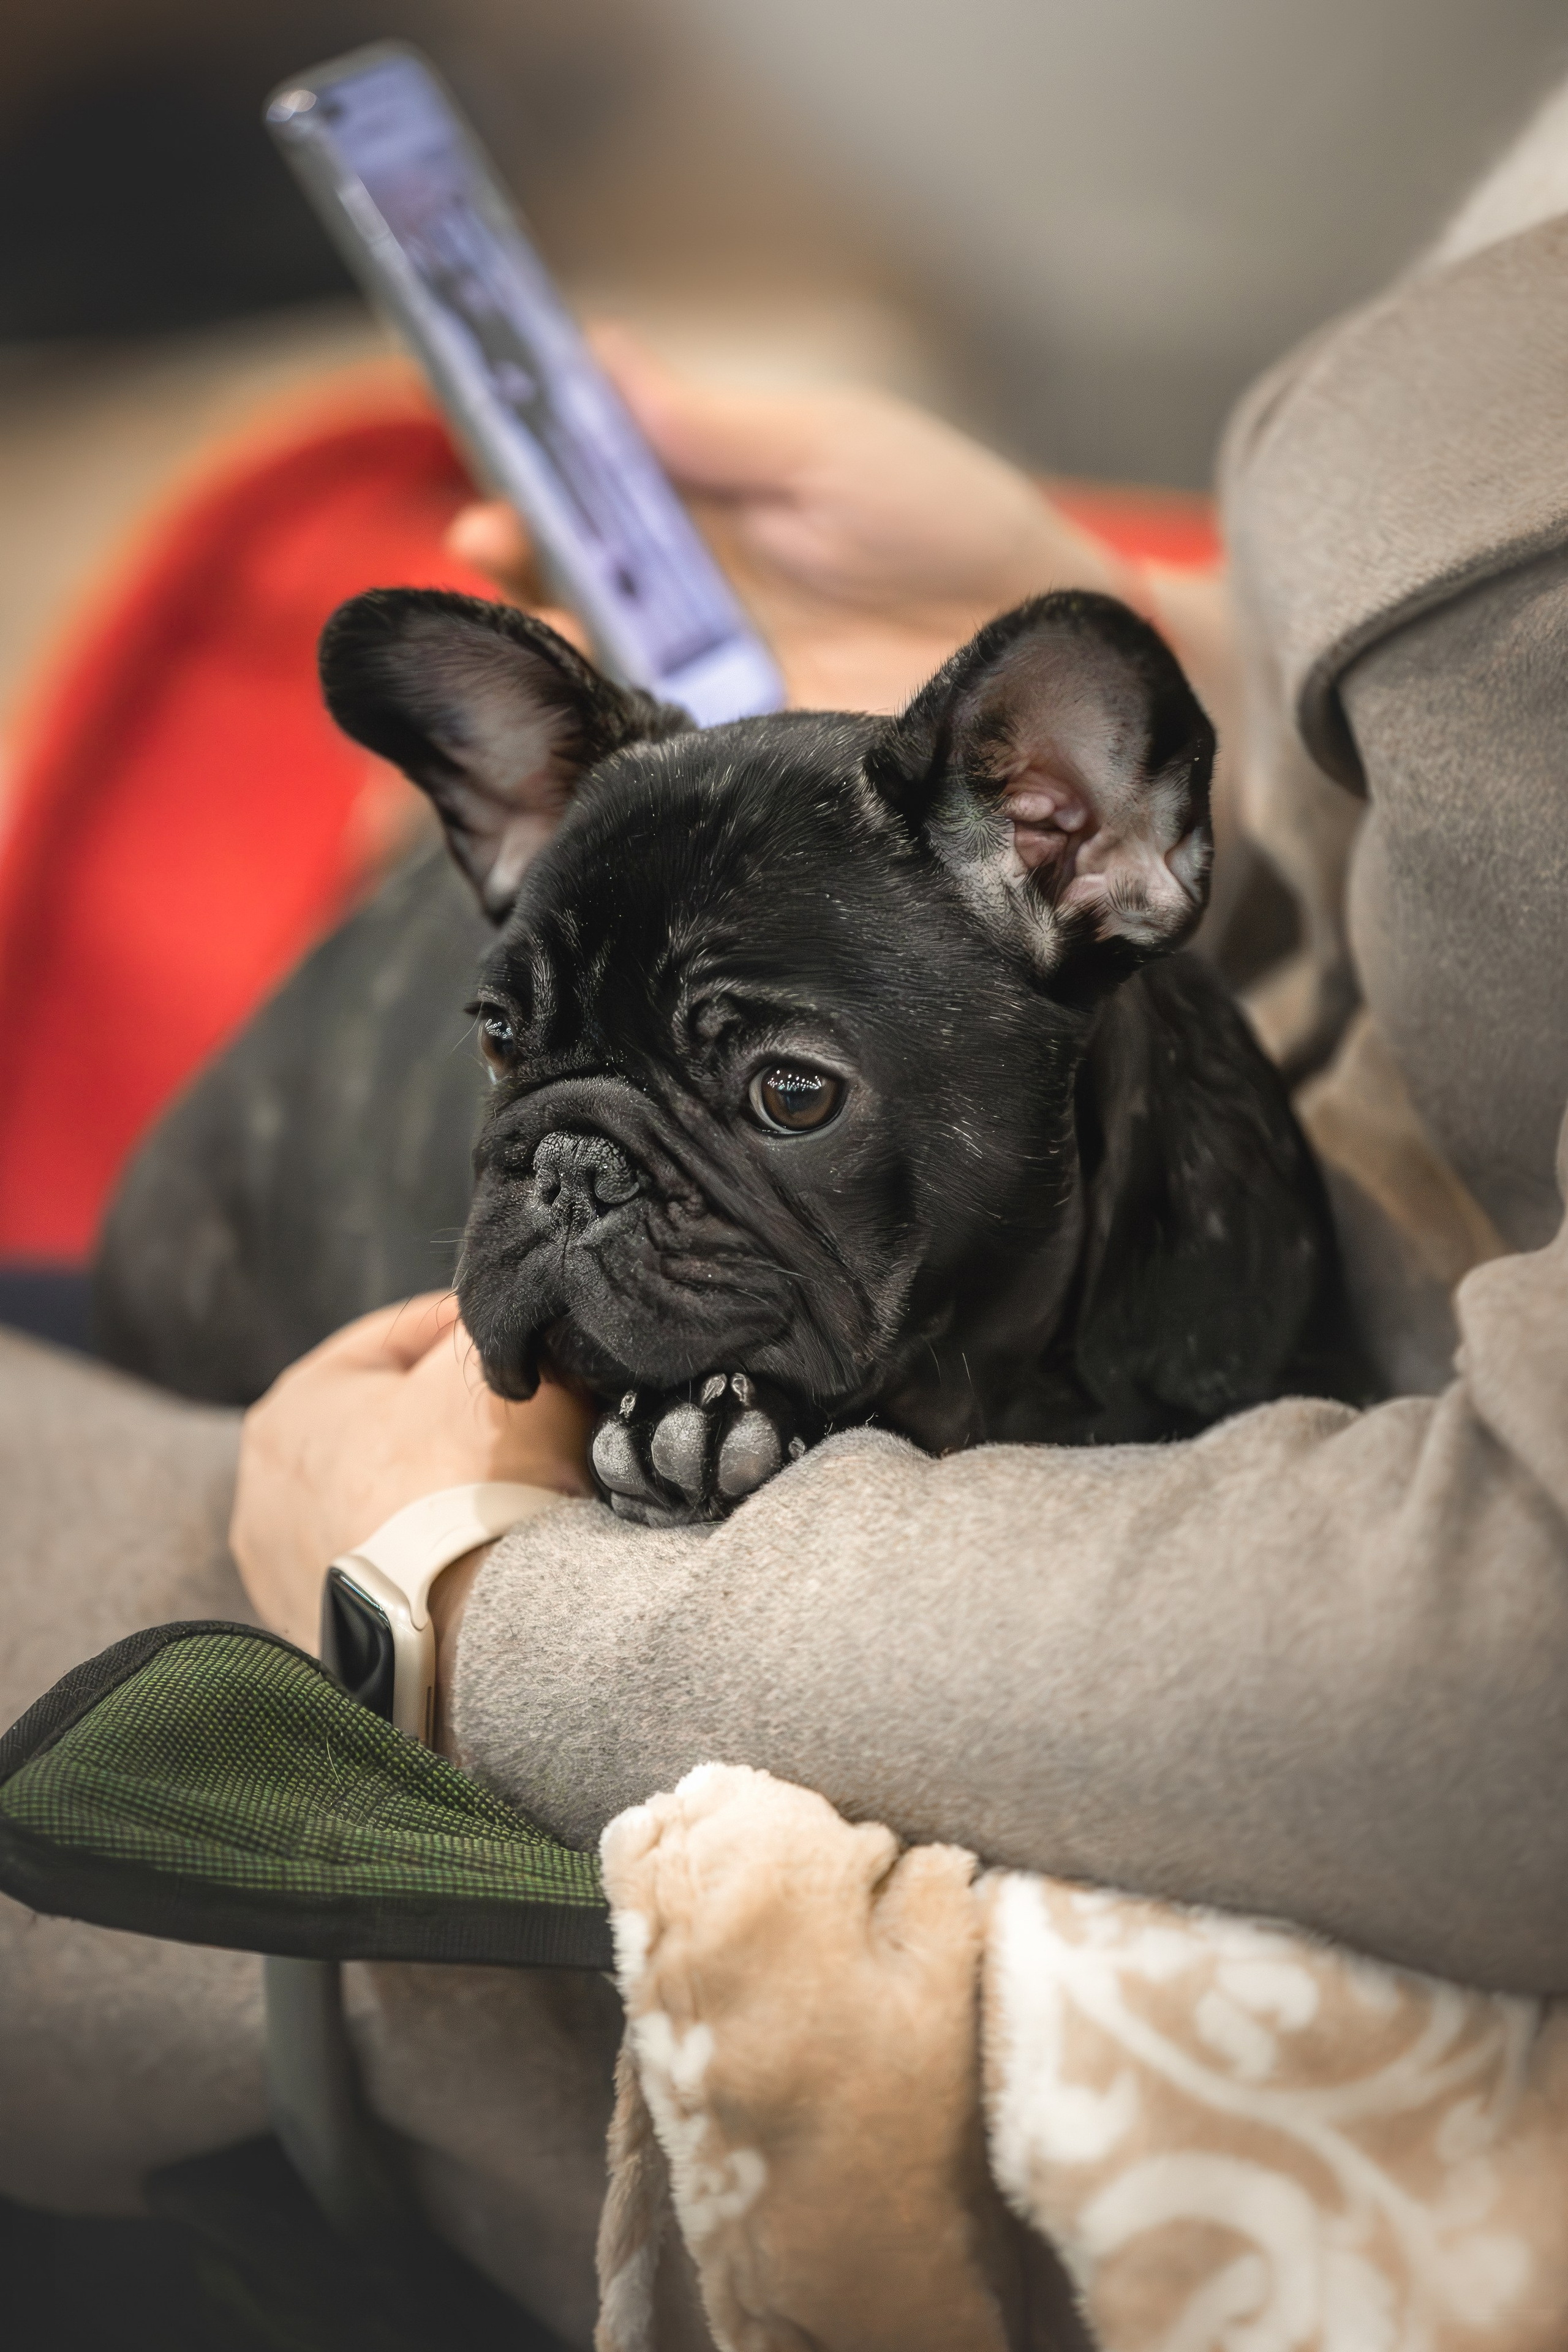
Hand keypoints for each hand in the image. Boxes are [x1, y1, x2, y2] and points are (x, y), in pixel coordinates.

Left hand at [230, 1292, 592, 1652]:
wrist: (479, 1622)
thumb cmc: (474, 1476)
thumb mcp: (491, 1354)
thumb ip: (485, 1321)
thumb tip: (499, 1325)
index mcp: (290, 1405)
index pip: (397, 1339)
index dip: (467, 1328)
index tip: (521, 1340)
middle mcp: (263, 1491)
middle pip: (384, 1424)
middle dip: (447, 1413)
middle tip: (522, 1412)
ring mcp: (284, 1575)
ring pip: (383, 1500)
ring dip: (436, 1489)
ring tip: (507, 1489)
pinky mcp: (320, 1637)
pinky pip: (385, 1567)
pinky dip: (424, 1554)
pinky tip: (475, 1551)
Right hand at [445, 323, 1136, 713]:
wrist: (1051, 637)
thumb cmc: (956, 520)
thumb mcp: (831, 449)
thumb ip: (715, 426)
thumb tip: (600, 359)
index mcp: (703, 509)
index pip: (586, 494)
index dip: (528, 483)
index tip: (491, 479)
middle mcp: (694, 598)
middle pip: (573, 585)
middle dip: (521, 567)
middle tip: (493, 543)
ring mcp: (715, 681)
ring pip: (603, 670)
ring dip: (559, 653)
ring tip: (543, 634)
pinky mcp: (745, 753)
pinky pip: (660, 748)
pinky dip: (620, 735)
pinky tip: (603, 717)